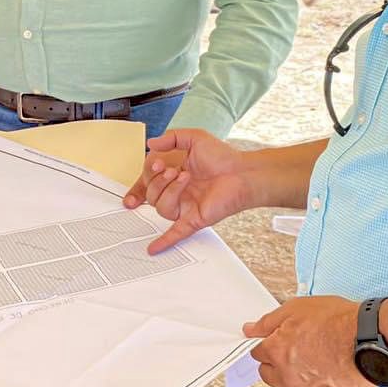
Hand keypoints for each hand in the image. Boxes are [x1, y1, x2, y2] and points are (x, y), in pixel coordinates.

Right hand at [123, 130, 257, 252]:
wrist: (243, 172)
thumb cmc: (223, 158)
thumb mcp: (194, 138)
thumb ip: (171, 138)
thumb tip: (151, 144)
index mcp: (172, 176)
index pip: (147, 181)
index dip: (145, 176)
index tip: (154, 165)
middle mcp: (176, 193)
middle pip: (150, 194)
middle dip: (157, 180)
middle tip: (170, 169)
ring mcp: (184, 207)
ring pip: (161, 207)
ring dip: (169, 190)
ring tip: (184, 177)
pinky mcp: (193, 218)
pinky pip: (175, 233)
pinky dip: (164, 241)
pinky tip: (153, 248)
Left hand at [244, 296, 371, 386]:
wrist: (371, 338)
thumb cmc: (338, 321)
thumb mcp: (297, 308)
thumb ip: (269, 321)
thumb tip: (249, 329)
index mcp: (276, 351)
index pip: (257, 354)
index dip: (267, 346)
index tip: (276, 344)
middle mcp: (287, 376)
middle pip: (269, 377)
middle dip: (276, 366)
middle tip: (293, 356)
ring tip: (306, 374)